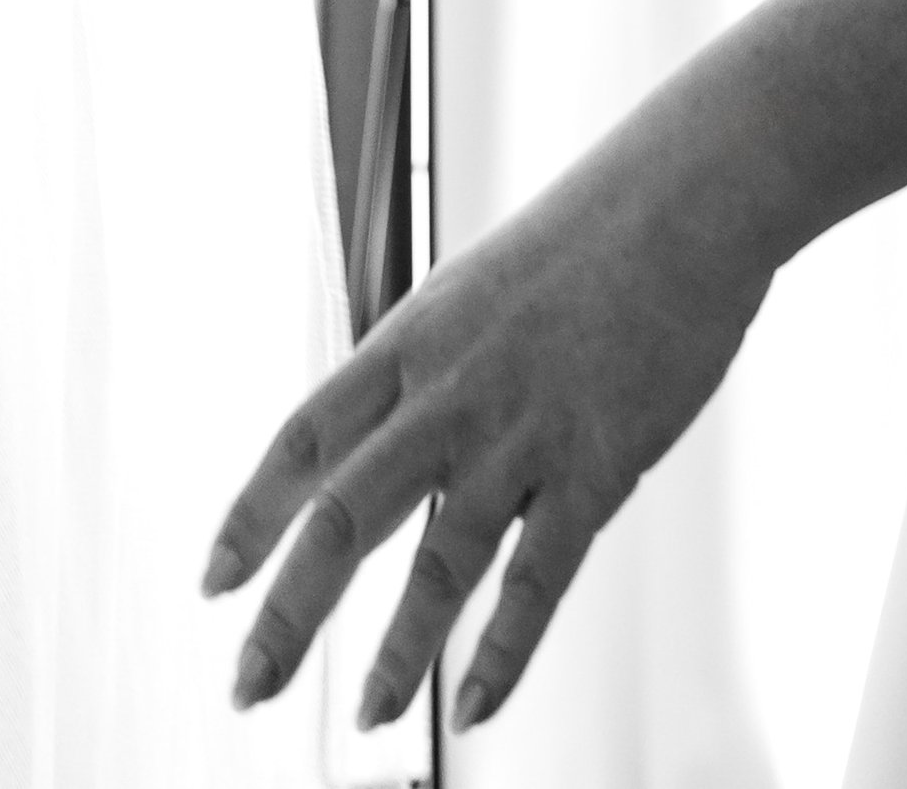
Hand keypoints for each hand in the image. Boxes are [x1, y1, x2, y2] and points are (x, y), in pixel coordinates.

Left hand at [205, 83, 780, 735]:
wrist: (692, 190)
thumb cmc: (595, 230)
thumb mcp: (478, 284)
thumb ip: (431, 361)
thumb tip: (388, 430)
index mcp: (415, 336)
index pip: (305, 436)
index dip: (253, 513)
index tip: (214, 583)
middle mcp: (454, 387)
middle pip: (347, 516)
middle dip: (288, 613)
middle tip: (248, 685)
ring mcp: (525, 427)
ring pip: (441, 561)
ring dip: (394, 653)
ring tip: (366, 717)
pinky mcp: (599, 460)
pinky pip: (540, 576)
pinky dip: (504, 652)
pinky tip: (476, 706)